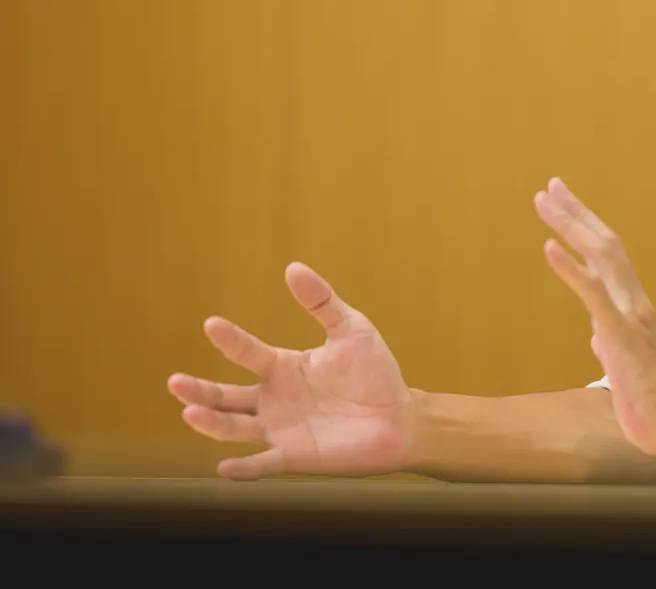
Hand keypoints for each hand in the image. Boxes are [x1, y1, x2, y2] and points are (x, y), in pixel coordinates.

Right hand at [167, 263, 412, 479]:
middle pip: (226, 396)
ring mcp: (280, 430)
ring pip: (235, 428)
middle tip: (175, 382)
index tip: (211, 324)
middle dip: (200, 390)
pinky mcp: (294, 456)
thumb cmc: (375, 373)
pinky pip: (263, 464)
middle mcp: (273, 400)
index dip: (231, 340)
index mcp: (283, 368)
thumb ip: (322, 302)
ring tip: (190, 413)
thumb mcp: (352, 330)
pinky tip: (225, 468)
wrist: (400, 418)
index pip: (249, 352)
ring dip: (212, 423)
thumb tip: (293, 267)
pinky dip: (243, 468)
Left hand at [533, 178, 655, 464]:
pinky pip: (592, 293)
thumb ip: (611, 341)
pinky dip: (569, 268)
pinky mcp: (619, 333)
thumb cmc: (650, 399)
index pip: (609, 255)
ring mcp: (627, 314)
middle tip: (550, 187)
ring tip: (545, 202)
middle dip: (575, 213)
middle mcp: (632, 301)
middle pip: (605, 243)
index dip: (586, 226)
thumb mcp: (623, 362)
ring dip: (570, 225)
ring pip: (600, 256)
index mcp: (632, 306)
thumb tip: (597, 336)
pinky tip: (549, 247)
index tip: (563, 203)